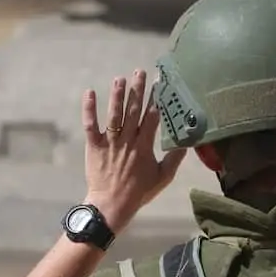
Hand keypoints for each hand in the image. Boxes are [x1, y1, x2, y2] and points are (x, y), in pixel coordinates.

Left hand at [81, 69, 186, 229]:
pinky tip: (90, 92)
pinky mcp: (94, 146)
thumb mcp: (162, 177)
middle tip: (139, 71)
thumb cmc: (139, 192)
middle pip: (133, 110)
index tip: (158, 84)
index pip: (152, 118)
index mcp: (144, 146)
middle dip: (137, 90)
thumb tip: (186, 144)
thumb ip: (174, 159)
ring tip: (120, 78)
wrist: (111, 205)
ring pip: (114, 114)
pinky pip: (90, 125)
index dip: (155, 100)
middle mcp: (128, 140)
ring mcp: (110, 142)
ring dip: (117, 95)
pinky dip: (89, 109)